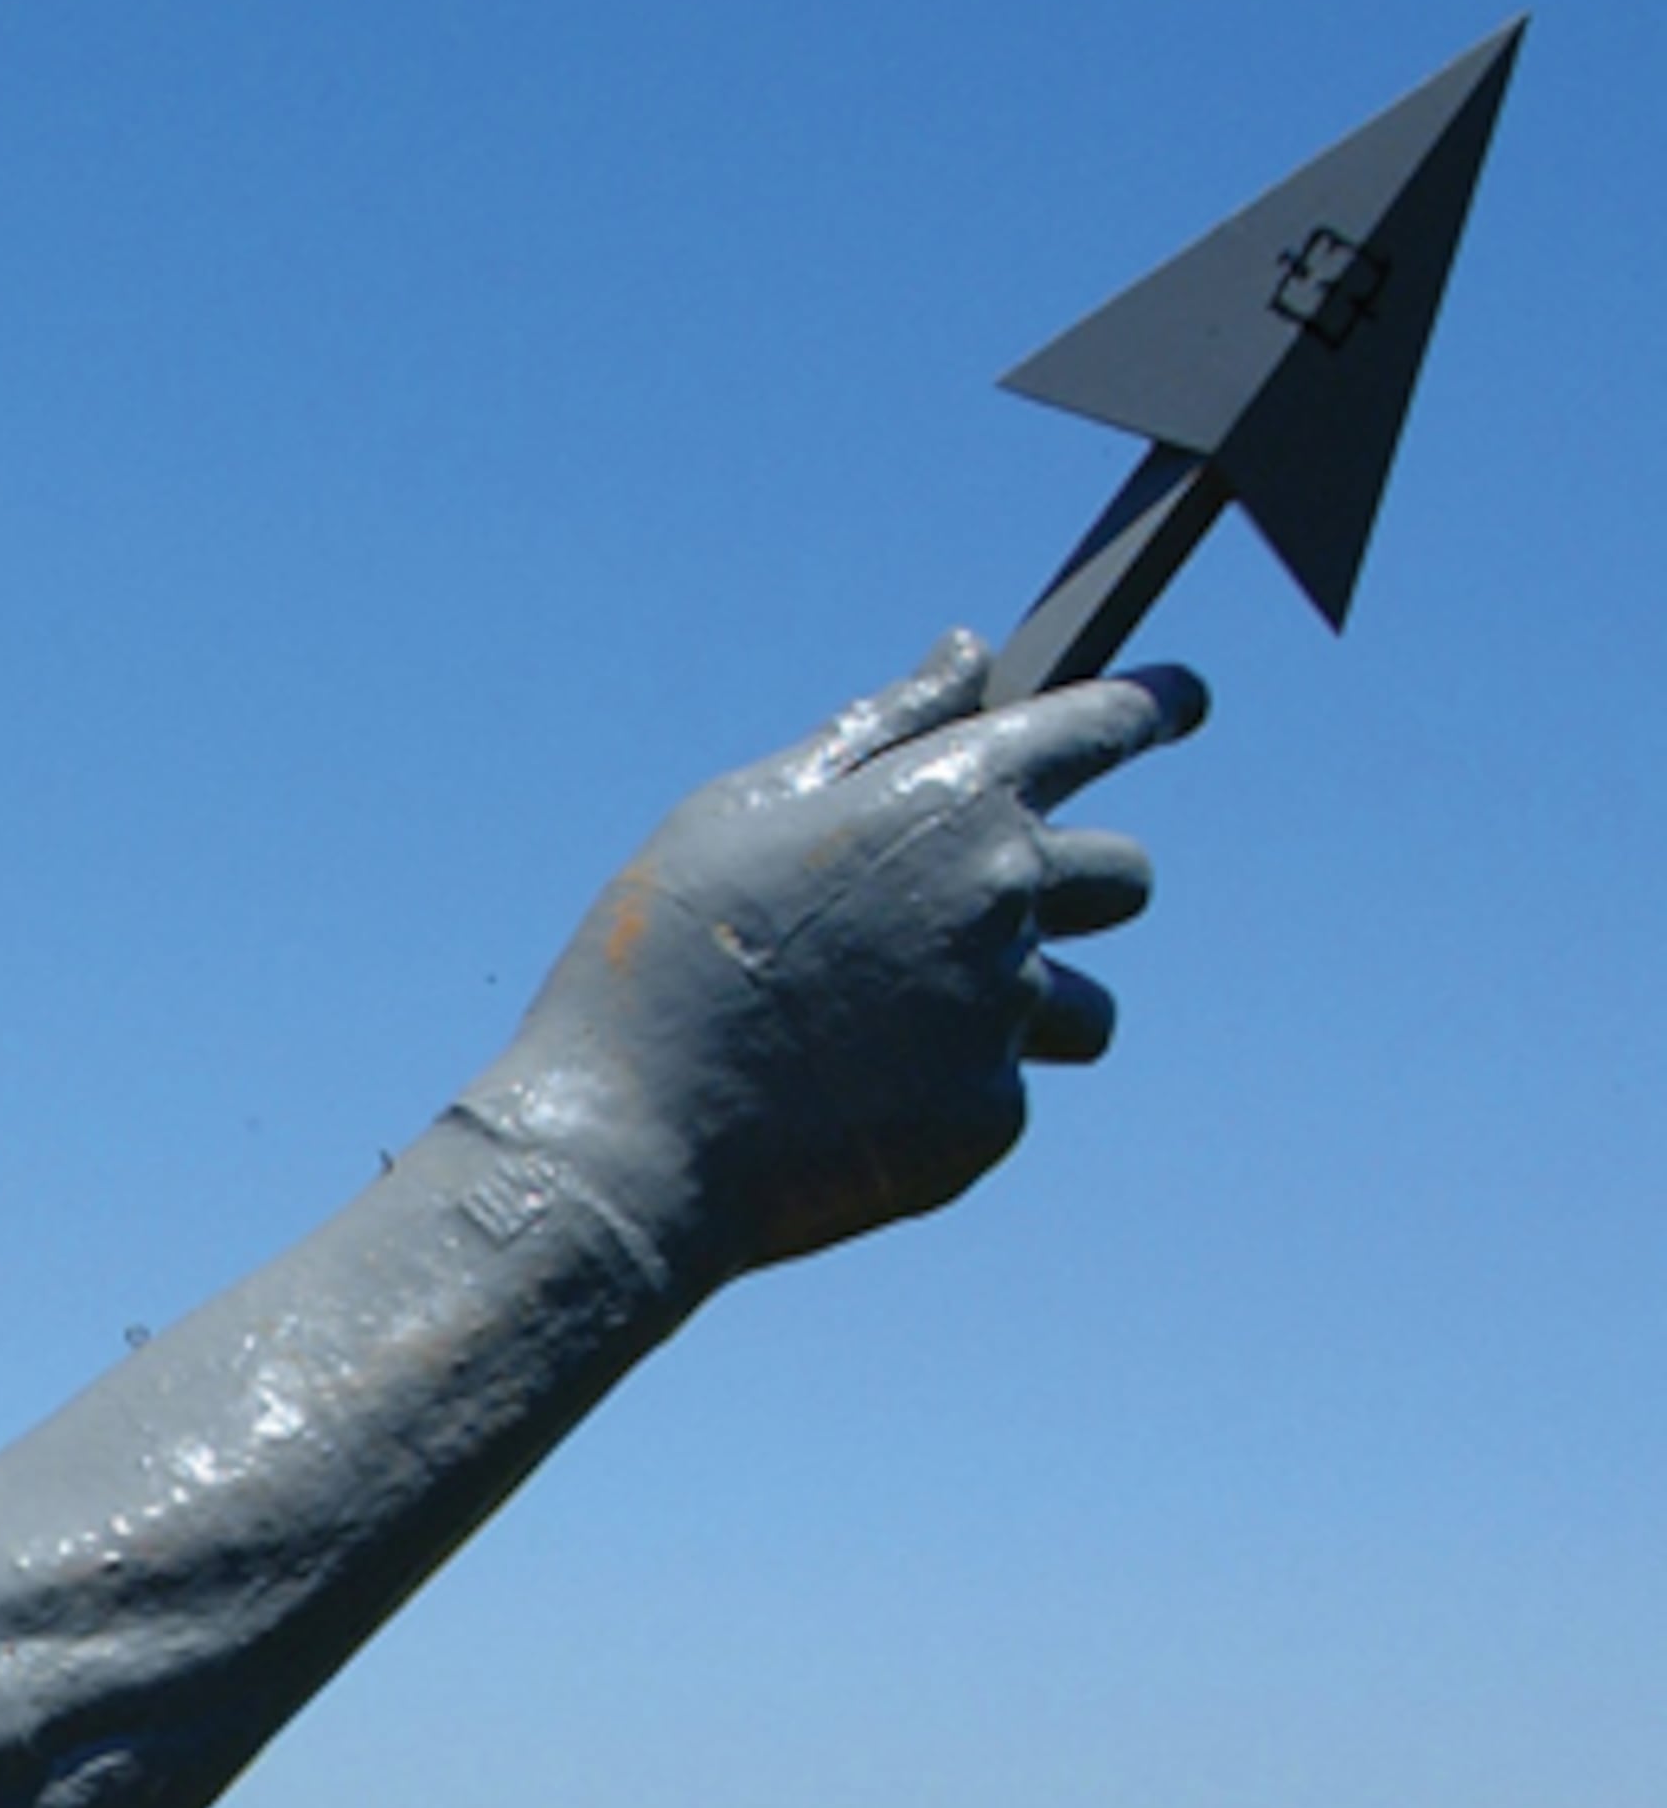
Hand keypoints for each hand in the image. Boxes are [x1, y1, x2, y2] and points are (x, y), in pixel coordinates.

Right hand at [463, 631, 1201, 1294]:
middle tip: (994, 914)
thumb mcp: (742, 810)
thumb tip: (968, 658)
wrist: (627, 1149)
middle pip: (1124, 878)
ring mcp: (1003, 1017)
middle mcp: (1004, 897)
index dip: (1153, 708)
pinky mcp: (987, 1122)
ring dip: (1029, 1009)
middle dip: (1083, 885)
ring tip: (906, 1037)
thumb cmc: (659, 961)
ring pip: (1086, 1010)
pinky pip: (1004, 1096)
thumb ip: (874, 731)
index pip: (1104, 725)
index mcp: (954, 796)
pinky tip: (852, 1106)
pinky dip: (945, 1098)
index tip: (1182, 704)